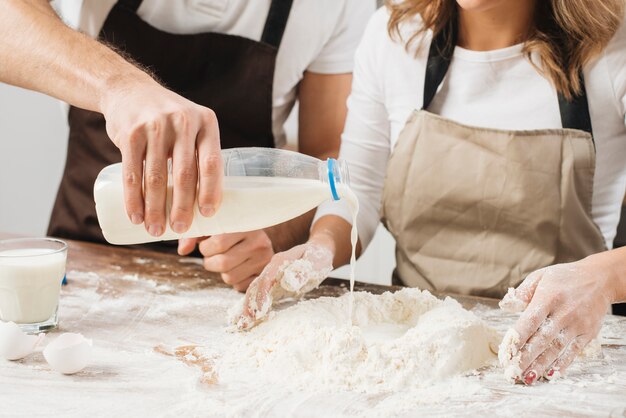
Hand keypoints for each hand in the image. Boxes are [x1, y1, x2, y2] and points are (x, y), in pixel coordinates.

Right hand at [102, 78, 222, 236]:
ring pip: (157, 177)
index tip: (208, 214)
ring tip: (155, 230)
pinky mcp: (130, 133)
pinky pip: (132, 173)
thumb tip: (211, 202)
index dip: (210, 191)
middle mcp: (183, 122)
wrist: (130, 90)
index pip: (212, 162)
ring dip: (155, 209)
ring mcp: (155, 126)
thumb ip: (201, 153)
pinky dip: (133, 199)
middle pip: (185, 174)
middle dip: (183, 207)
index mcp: (206, 123)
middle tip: (180, 229)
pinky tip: (136, 216)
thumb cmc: (169, 120)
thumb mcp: (192, 125)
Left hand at [178, 231, 274, 291]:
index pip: (218, 244)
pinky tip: (240, 268)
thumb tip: (182, 251)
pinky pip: (239, 286)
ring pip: (229, 277)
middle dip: (211, 262)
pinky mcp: (265, 274)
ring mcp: (264, 259)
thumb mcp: (213, 228)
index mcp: (243, 225)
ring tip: (228, 261)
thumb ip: (194, 236)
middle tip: (215, 256)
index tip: (208, 245)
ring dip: (222, 272)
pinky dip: (235, 280)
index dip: (206, 249)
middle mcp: (258, 241)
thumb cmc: (229, 233)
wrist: (258, 238)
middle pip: (222, 263)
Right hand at [234, 242, 333, 329]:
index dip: (261, 295)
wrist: (318, 252)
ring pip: (256, 294)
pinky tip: (251, 320)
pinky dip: (256, 309)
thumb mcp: (315, 261)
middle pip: (256, 287)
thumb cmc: (317, 257)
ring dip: (248, 308)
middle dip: (249, 305)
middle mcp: (271, 270)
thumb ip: (303, 271)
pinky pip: (263, 298)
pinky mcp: (274, 287)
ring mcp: (271, 279)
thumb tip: (289, 281)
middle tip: (244, 322)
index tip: (259, 311)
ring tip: (242, 324)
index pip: (266, 279)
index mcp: (279, 262)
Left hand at [499, 259, 611, 383]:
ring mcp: (577, 324)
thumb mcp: (541, 277)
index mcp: (548, 297)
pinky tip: (550, 374)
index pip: (530, 321)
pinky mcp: (588, 333)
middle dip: (526, 357)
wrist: (600, 279)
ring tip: (527, 378)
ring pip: (556, 349)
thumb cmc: (564, 278)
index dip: (517, 338)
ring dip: (541, 365)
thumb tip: (504, 306)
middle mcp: (563, 312)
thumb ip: (523, 292)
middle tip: (512, 371)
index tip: (506, 352)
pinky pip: (574, 351)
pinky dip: (562, 364)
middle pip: (542, 339)